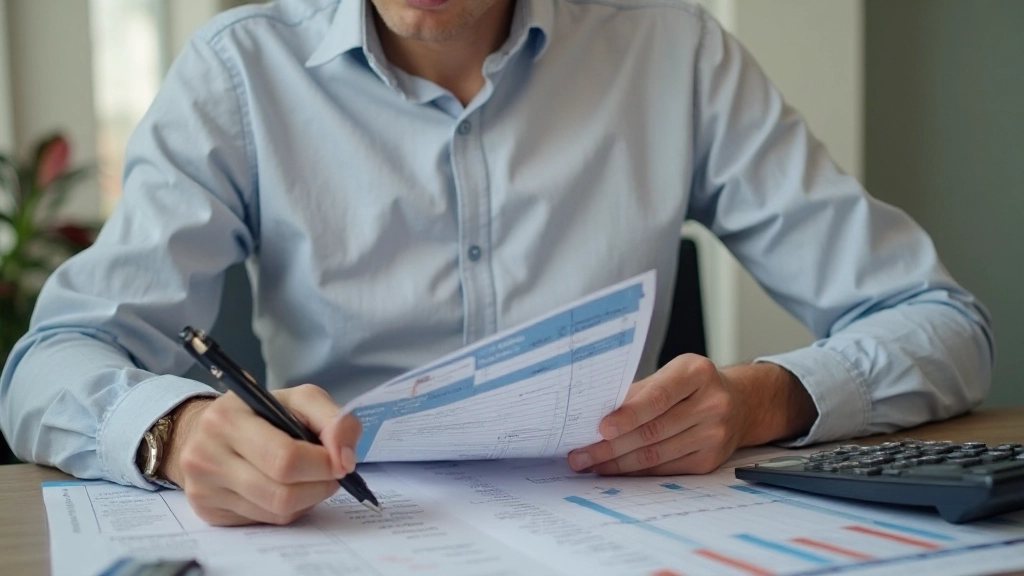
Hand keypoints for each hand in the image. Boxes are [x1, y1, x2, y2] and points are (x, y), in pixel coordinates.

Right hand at [162, 384, 361, 525]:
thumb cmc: (260, 412)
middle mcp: (206, 457)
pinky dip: (287, 509)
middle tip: (331, 474)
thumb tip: (346, 459)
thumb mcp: (299, 399)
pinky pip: (265, 522)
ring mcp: (203, 490)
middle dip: (320, 486)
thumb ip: (333, 419)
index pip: (285, 458)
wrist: (206, 429)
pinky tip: (285, 488)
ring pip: (277, 513)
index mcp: (226, 420)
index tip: (340, 460)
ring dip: (308, 499)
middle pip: (282, 494)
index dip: (323, 464)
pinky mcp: (208, 513)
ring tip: (310, 478)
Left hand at [567, 355, 816, 475]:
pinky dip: (635, 471)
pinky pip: (665, 469)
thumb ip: (640, 392)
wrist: (740, 404)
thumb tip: (596, 414)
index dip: (629, 414)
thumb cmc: (693, 386)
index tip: (601, 427)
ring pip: (656, 455)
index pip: (659, 397)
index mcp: (698, 373)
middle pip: (653, 431)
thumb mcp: (672, 373)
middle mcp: (712, 404)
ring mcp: (714, 435)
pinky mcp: (709, 460)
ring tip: (590, 464)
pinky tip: (614, 469)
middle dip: (610, 445)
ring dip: (617, 463)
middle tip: (580, 454)